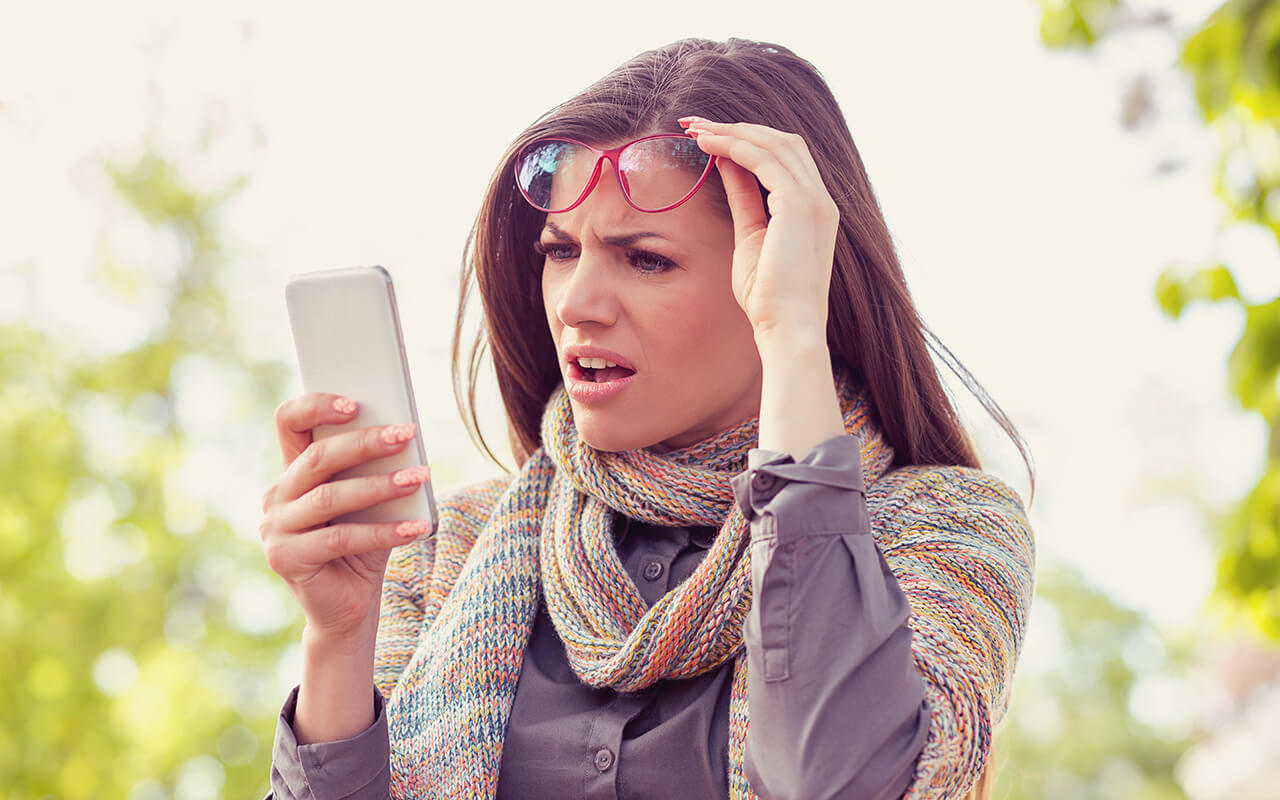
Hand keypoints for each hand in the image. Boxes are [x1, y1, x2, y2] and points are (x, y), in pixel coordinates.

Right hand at [260, 393, 431, 642]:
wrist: (349, 606)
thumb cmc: (362, 545)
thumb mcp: (369, 503)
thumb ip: (372, 471)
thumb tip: (404, 436)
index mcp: (292, 472)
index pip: (289, 422)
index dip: (317, 406)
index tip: (356, 402)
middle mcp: (276, 496)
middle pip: (317, 458)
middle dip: (365, 443)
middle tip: (406, 434)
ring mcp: (275, 529)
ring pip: (330, 497)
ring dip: (379, 485)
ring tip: (418, 477)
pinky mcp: (286, 559)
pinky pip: (340, 539)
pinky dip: (383, 532)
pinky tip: (416, 528)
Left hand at [679, 116, 838, 342]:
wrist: (788, 327)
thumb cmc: (768, 297)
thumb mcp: (752, 237)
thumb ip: (745, 199)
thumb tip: (727, 166)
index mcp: (814, 209)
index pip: (785, 158)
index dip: (748, 140)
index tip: (710, 137)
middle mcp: (821, 199)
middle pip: (782, 141)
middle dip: (738, 127)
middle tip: (696, 124)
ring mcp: (814, 200)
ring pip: (772, 144)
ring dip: (731, 131)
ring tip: (695, 129)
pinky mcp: (799, 206)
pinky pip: (763, 160)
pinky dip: (734, 147)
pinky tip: (707, 146)